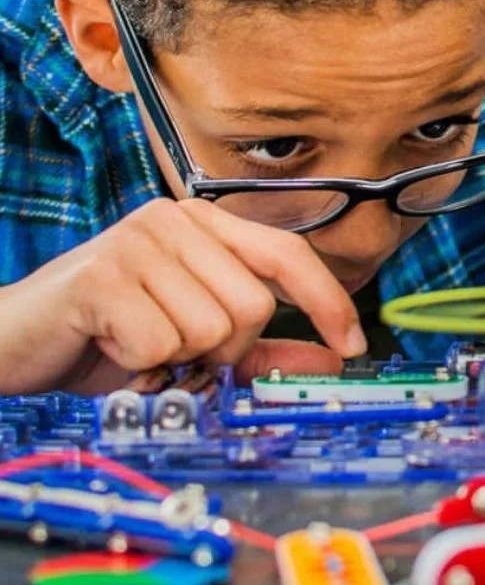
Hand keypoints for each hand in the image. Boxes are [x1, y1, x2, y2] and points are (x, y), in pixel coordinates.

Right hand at [1, 198, 364, 393]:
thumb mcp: (200, 344)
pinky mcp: (103, 273)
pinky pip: (162, 343)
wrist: (24, 340)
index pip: (288, 254)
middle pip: (254, 304)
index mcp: (206, 227)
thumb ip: (265, 350)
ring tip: (142, 344)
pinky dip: (142, 364)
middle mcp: (177, 220)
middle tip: (181, 352)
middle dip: (224, 350)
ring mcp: (139, 240)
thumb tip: (330, 359)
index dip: (328, 300)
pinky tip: (115, 345)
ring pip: (211, 327)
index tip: (352, 342)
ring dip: (179, 359)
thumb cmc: (116, 336)